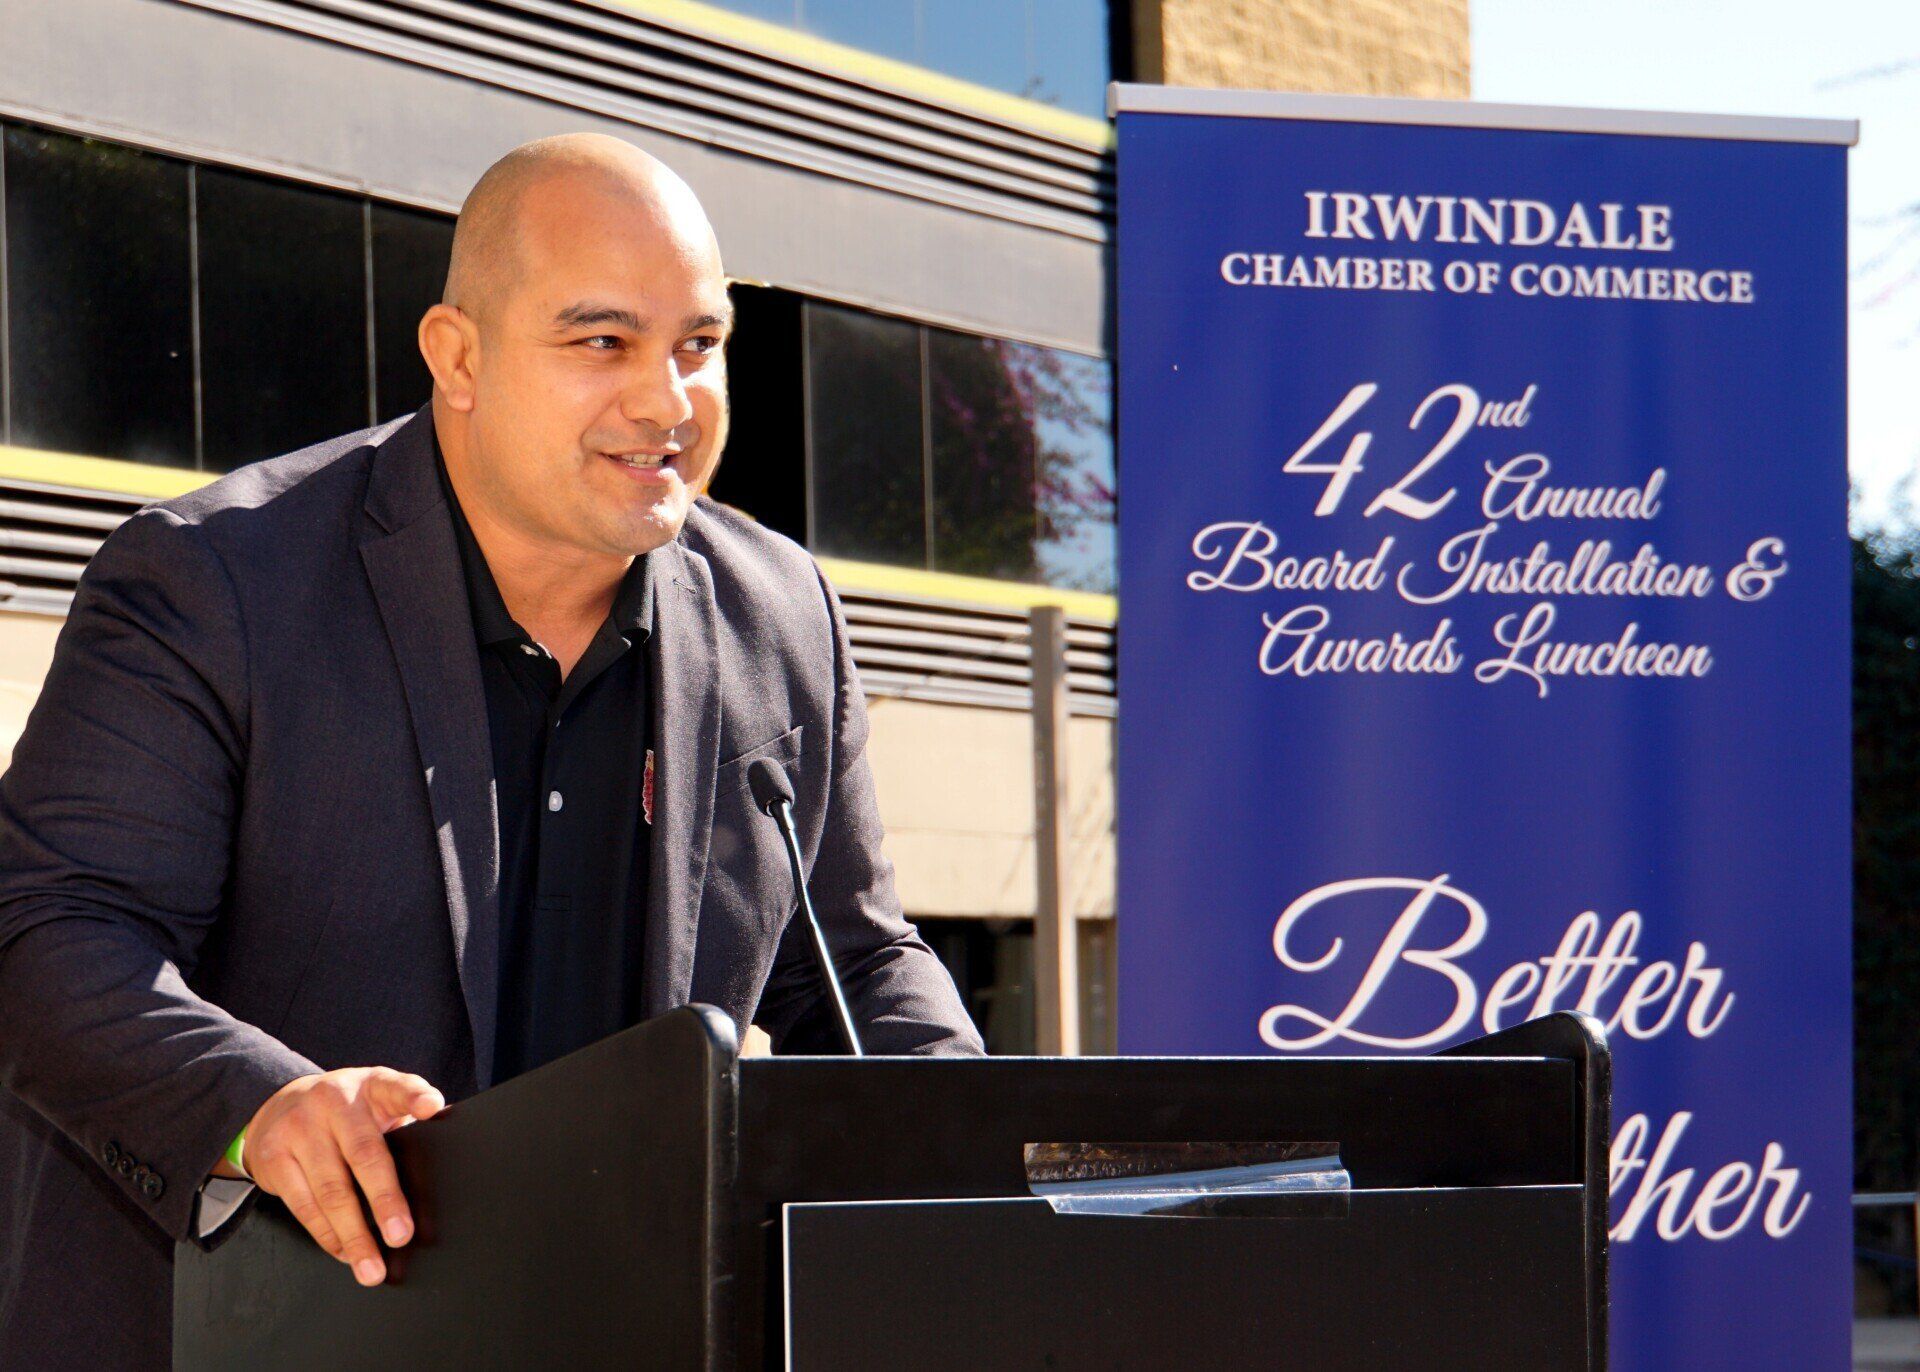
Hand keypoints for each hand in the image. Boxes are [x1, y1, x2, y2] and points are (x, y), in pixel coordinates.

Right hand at [236, 1067, 444, 1285]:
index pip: (397, 1086)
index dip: (415, 1095)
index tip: (432, 1108)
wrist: (278, 1106)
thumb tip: (447, 1164)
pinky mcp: (274, 1156)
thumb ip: (405, 1122)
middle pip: (364, 1153)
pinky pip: (304, 1205)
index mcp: (371, 1085)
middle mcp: (335, 1101)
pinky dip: (327, 1235)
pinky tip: (344, 1253)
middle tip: (401, 1236)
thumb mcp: (376, 1103)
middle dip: (385, 1199)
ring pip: (331, 1190)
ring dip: (353, 1235)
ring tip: (372, 1267)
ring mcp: (300, 1127)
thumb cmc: (347, 1114)